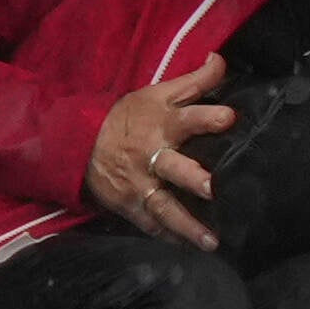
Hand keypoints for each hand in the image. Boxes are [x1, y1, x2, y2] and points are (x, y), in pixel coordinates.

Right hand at [80, 59, 229, 246]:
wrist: (80, 143)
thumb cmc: (129, 117)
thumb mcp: (157, 94)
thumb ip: (194, 81)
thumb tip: (221, 59)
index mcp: (161, 124)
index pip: (187, 116)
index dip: (207, 116)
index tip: (229, 117)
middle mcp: (151, 155)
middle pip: (173, 167)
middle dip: (192, 177)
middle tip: (212, 188)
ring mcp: (138, 184)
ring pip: (164, 206)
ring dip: (187, 224)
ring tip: (211, 242)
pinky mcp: (129, 205)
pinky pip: (151, 224)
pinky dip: (168, 237)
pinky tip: (188, 249)